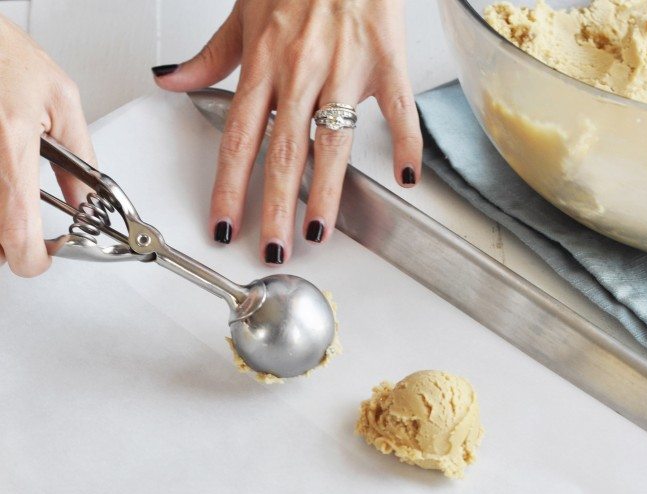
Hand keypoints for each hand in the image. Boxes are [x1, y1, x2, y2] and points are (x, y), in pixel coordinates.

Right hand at [0, 15, 94, 276]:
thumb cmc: (3, 52)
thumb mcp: (60, 100)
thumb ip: (81, 161)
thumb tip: (88, 204)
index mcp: (10, 146)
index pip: (18, 235)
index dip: (33, 260)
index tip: (43, 257)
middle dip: (13, 243)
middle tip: (29, 231)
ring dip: (1, 227)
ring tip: (14, 200)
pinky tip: (3, 185)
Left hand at [153, 0, 420, 263]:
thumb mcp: (244, 11)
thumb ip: (211, 56)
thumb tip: (172, 80)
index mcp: (264, 63)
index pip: (237, 138)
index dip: (228, 186)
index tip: (224, 224)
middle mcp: (299, 71)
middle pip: (282, 152)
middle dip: (275, 207)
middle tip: (272, 250)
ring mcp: (343, 68)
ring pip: (331, 141)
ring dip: (325, 194)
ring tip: (319, 234)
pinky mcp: (385, 58)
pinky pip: (397, 107)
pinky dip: (407, 142)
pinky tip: (406, 177)